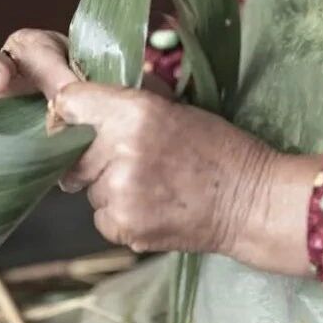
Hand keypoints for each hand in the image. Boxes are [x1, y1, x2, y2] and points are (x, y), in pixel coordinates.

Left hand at [54, 82, 319, 275]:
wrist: (252, 202)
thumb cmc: (219, 149)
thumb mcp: (175, 107)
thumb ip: (128, 99)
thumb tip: (83, 94)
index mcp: (134, 112)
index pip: (69, 102)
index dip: (70, 111)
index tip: (75, 118)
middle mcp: (120, 151)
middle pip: (71, 152)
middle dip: (90, 155)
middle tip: (130, 158)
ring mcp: (120, 193)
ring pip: (86, 187)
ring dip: (106, 186)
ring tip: (150, 185)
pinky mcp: (122, 227)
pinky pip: (99, 217)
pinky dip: (117, 214)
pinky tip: (152, 207)